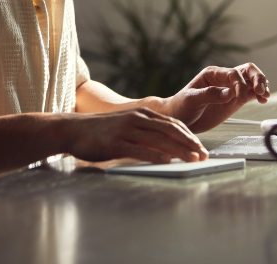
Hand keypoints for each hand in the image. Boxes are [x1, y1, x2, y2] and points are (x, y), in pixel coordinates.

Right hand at [62, 108, 208, 163]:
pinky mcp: (116, 142)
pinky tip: (168, 162)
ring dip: (179, 150)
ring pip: (159, 139)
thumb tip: (167, 150)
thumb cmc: (100, 131)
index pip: (172, 123)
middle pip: (171, 130)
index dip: (189, 135)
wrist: (72, 129)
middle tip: (204, 155)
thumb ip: (145, 134)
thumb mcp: (126, 126)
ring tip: (193, 159)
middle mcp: (137, 118)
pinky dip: (156, 155)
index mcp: (141, 113)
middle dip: (190, 143)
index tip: (202, 147)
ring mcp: (126, 130)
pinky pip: (140, 149)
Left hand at [163, 63, 270, 132]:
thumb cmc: (181, 107)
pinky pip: (250, 94)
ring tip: (264, 96)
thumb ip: (210, 95)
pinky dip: (259, 95)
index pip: (233, 73)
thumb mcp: (191, 100)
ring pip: (251, 81)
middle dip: (257, 78)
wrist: (179, 120)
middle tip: (260, 91)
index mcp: (212, 74)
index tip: (239, 97)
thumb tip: (229, 93)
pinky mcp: (234, 101)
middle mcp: (223, 79)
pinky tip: (263, 100)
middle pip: (247, 71)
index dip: (239, 83)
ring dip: (261, 86)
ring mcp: (230, 90)